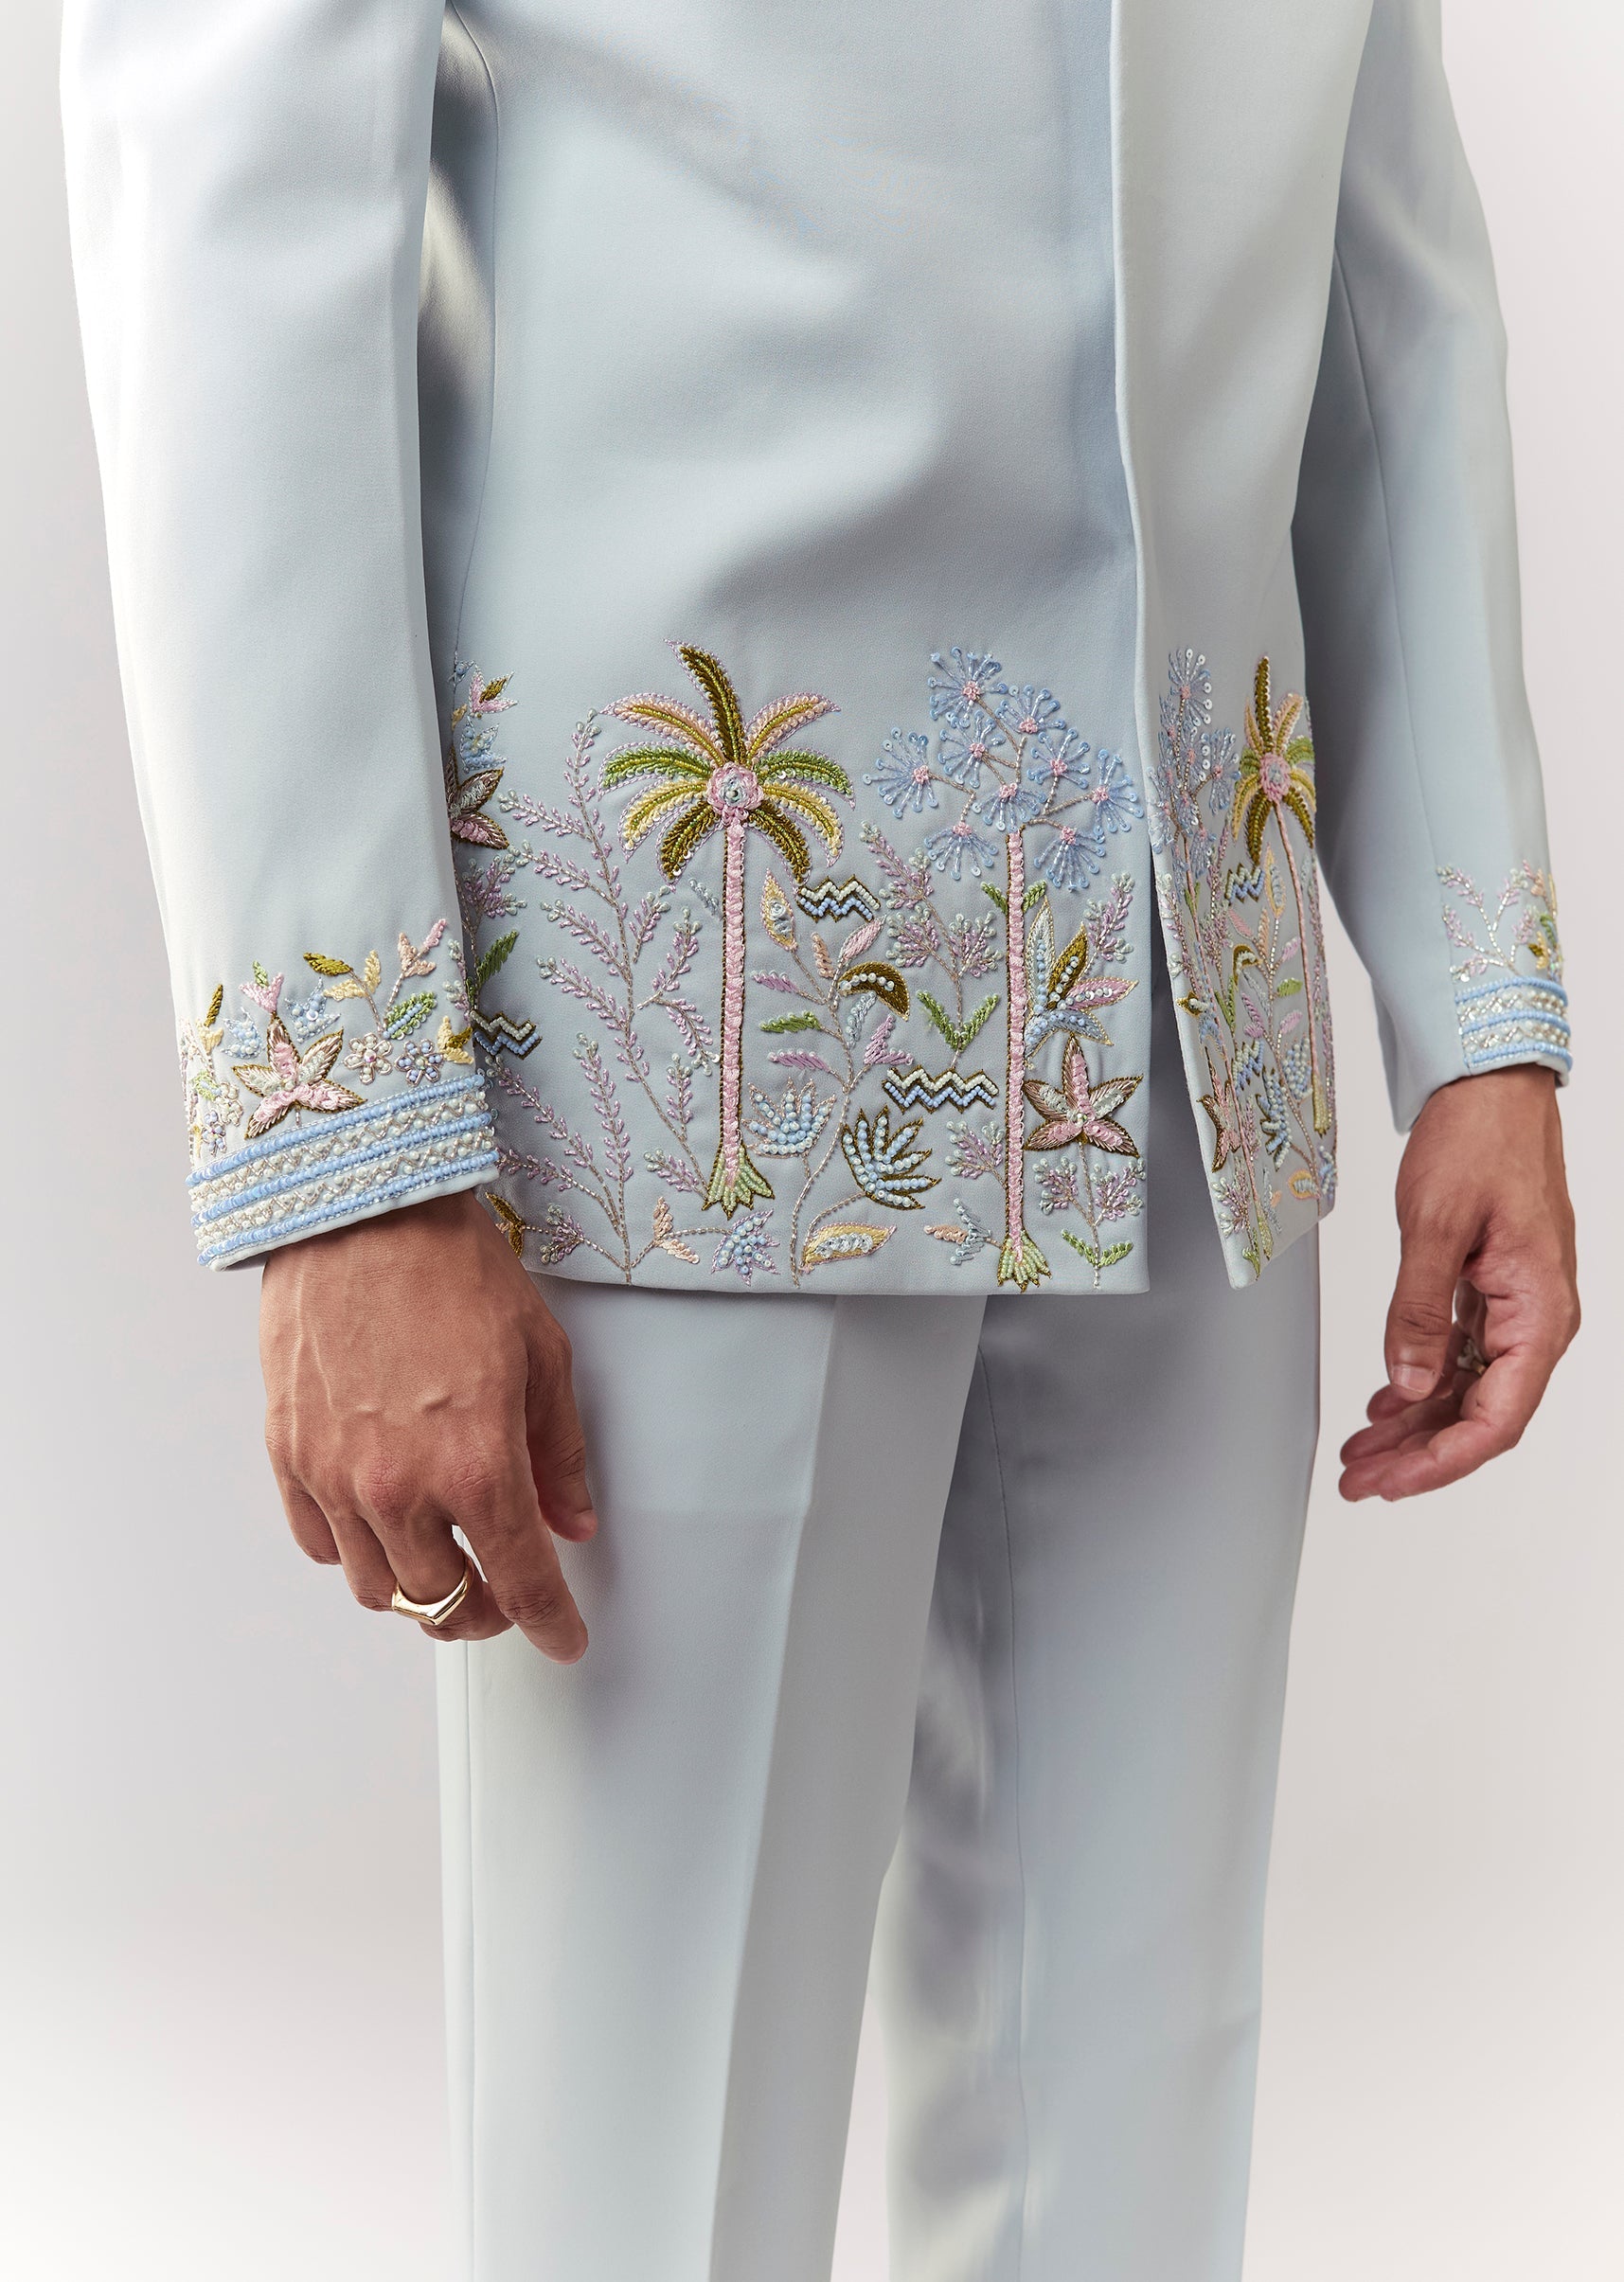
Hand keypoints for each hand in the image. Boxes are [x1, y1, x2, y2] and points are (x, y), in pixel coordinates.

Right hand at [260, 1190, 595, 1656]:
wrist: (363, 1213)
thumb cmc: (453, 1270)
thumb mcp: (542, 1357)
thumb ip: (559, 1453)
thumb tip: (570, 1519)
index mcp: (477, 1466)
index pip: (520, 1582)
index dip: (549, 1623)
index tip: (563, 1638)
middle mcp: (400, 1487)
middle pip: (442, 1603)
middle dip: (484, 1613)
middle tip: (505, 1596)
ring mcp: (336, 1476)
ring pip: (377, 1587)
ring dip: (418, 1592)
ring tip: (446, 1565)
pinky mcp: (289, 1454)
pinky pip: (320, 1543)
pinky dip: (356, 1553)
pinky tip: (383, 1527)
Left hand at [1339, 1065, 1577, 1501]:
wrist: (1490, 1087)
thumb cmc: (1479, 1139)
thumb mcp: (1435, 1226)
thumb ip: (1419, 1312)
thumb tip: (1408, 1383)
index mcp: (1539, 1312)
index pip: (1497, 1419)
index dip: (1443, 1461)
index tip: (1393, 1480)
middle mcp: (1536, 1318)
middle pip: (1480, 1415)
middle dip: (1417, 1454)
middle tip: (1360, 1479)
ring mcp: (1514, 1306)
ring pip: (1466, 1389)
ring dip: (1413, 1425)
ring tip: (1361, 1451)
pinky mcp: (1491, 1290)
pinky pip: (1460, 1355)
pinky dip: (1420, 1382)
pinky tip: (1385, 1404)